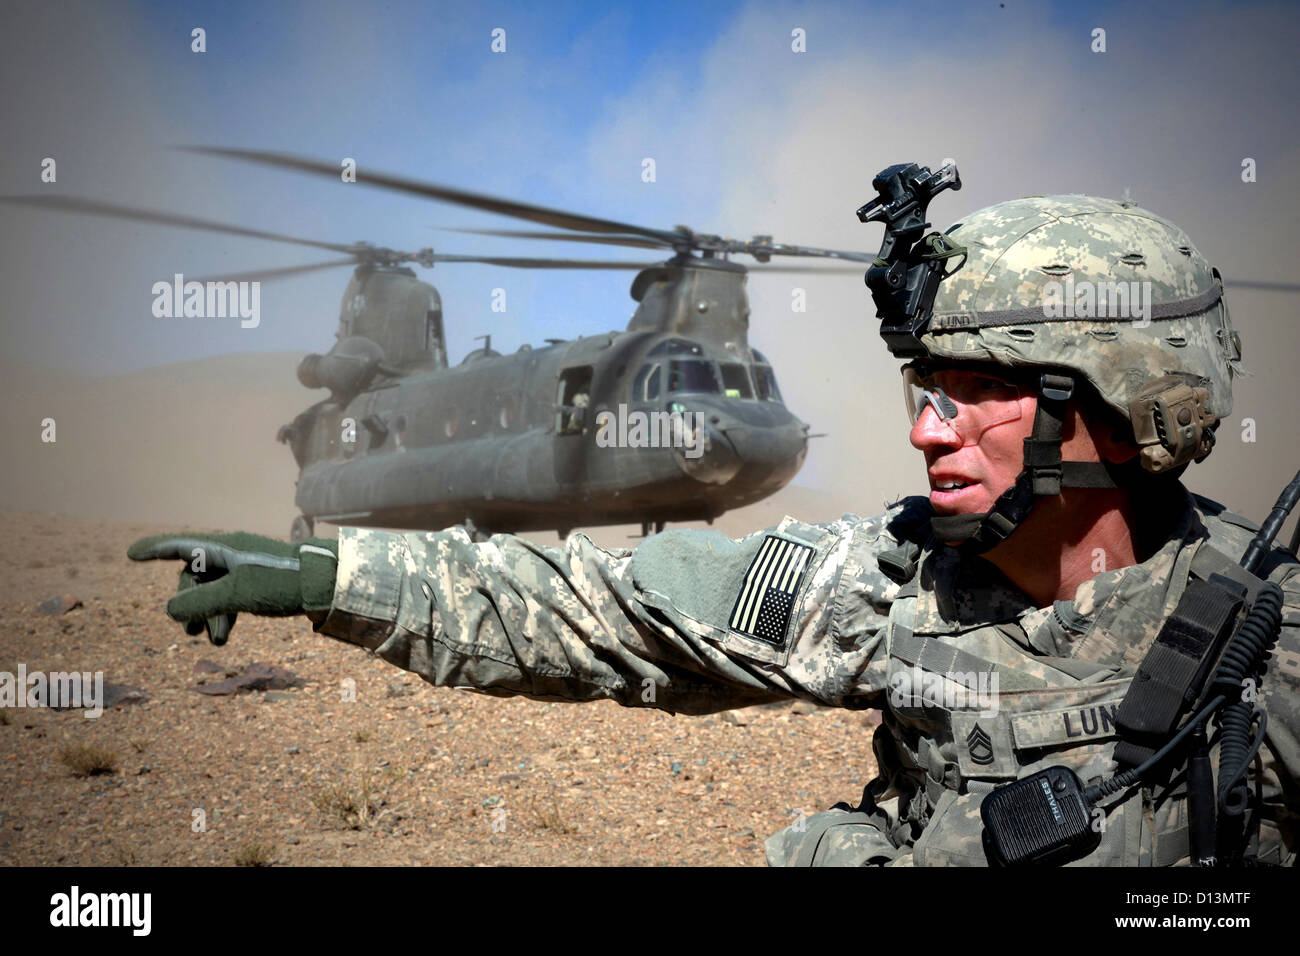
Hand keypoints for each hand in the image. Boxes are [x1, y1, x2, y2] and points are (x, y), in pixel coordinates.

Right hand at [127, 531, 336, 644]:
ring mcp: (247, 567)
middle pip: (195, 577)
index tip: (131, 554)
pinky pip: (232, 596)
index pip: (180, 547)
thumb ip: (199, 602)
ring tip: (216, 642)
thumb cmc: (281, 582)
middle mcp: (233, 553)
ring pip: (214, 591)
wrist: (328, 583)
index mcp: (224, 547)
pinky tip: (226, 636)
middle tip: (190, 632)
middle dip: (190, 604)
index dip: (154, 551)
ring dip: (209, 616)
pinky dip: (226, 614)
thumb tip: (169, 610)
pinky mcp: (261, 581)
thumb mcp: (235, 594)